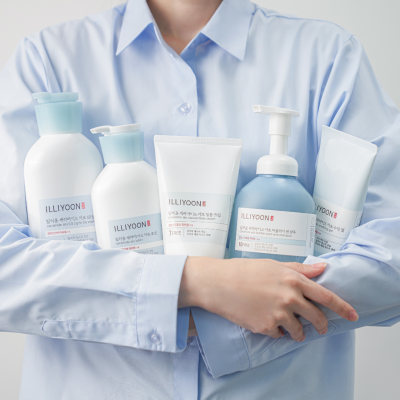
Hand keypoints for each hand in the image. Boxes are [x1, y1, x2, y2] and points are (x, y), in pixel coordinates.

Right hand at [179, 257, 357, 341]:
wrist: (218, 283)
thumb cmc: (243, 270)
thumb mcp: (273, 264)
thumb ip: (300, 269)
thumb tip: (322, 269)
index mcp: (293, 279)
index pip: (326, 296)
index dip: (342, 307)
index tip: (353, 315)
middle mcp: (289, 298)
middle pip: (317, 317)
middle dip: (322, 325)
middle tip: (320, 327)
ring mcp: (278, 314)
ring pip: (300, 331)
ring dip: (299, 331)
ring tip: (290, 326)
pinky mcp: (266, 328)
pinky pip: (280, 335)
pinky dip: (277, 331)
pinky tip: (266, 321)